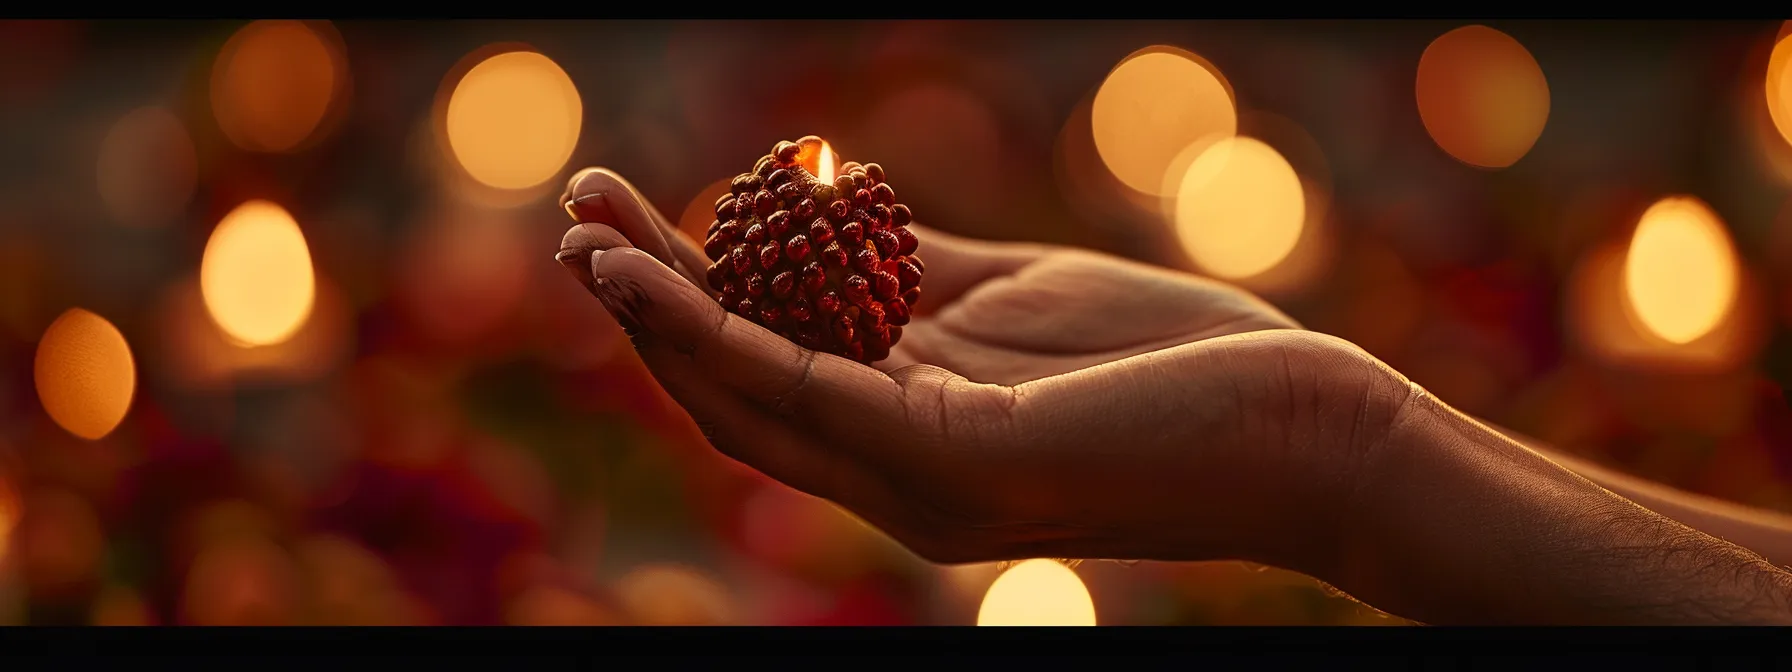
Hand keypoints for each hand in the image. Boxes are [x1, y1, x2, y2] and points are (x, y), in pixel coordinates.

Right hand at [553, 168, 1409, 571]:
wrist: (1306, 427)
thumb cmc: (1178, 365)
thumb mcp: (1019, 299)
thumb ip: (922, 278)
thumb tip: (837, 219)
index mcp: (912, 440)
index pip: (769, 377)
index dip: (685, 305)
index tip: (630, 224)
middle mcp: (897, 478)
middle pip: (735, 393)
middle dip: (645, 309)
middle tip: (574, 221)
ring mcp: (920, 483)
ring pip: (749, 401)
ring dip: (656, 320)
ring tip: (586, 242)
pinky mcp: (957, 465)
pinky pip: (810, 394)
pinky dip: (722, 333)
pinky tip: (664, 277)